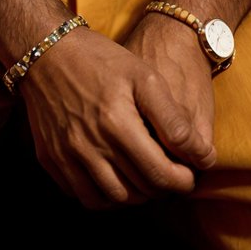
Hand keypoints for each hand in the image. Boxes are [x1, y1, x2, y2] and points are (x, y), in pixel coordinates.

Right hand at [19, 25, 214, 209]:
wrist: (48, 50)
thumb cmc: (101, 59)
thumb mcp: (144, 75)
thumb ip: (173, 119)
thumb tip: (202, 156)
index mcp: (116, 124)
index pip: (160, 174)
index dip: (182, 180)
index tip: (189, 172)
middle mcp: (90, 146)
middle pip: (138, 191)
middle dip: (162, 187)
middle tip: (170, 173)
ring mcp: (67, 156)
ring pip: (112, 199)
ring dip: (135, 195)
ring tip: (145, 177)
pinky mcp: (51, 159)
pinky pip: (82, 196)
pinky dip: (103, 196)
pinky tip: (115, 177)